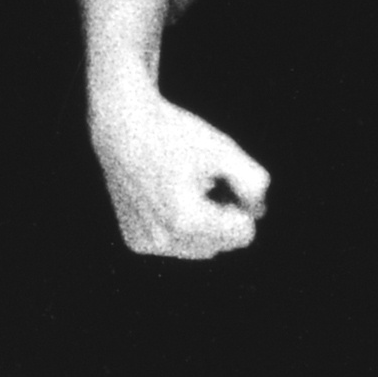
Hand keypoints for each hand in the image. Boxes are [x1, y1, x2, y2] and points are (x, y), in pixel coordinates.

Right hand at [90, 93, 271, 257]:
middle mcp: (164, 240)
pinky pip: (176, 245)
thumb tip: (257, 212)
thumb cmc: (174, 134)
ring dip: (204, 225)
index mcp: (187, 220)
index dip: (242, 204)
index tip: (223, 179)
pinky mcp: (135, 241)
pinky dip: (180, 227)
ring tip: (187, 189)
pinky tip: (168, 198)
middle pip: (223, 244)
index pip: (244, 234)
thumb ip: (254, 182)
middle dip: (223, 217)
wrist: (120, 128)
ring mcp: (147, 243)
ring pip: (201, 249)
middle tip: (205, 181)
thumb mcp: (223, 149)